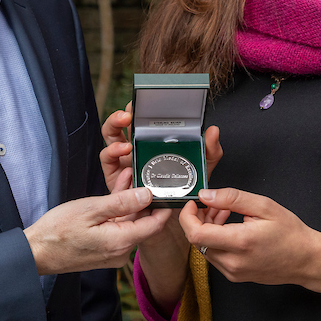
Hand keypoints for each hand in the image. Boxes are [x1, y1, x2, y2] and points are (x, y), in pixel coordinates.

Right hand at [25, 188, 171, 275]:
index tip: (167, 187)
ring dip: (127, 204)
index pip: (155, 224)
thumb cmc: (57, 231)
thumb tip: (148, 195)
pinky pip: (118, 231)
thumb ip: (121, 202)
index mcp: (121, 242)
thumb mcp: (90, 209)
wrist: (36, 253)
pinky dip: (117, 215)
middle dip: (141, 198)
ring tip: (123, 179)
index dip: (163, 205)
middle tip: (137, 174)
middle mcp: (120, 253)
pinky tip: (110, 198)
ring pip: (129, 225)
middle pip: (142, 222)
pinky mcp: (104, 254)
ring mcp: (112, 255)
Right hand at [100, 112, 223, 195]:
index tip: (140, 102)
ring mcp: (123, 163)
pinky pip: (108, 163)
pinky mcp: (116, 178)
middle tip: (128, 114)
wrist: (174, 218)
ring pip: (109, 140)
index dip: (136, 110)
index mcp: (150, 143)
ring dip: (113, 132)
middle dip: (118, 117)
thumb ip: (210, 150)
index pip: (139, 121)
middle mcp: (134, 150)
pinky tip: (124, 154)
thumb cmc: (185, 190)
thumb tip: (213, 130)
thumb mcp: (201, 167)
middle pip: (118, 127)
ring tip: (126, 137)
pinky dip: (113, 154)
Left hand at [180, 188, 320, 304]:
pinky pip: (215, 256)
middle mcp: (233, 262)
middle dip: (199, 219)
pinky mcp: (234, 276)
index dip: (187, 216)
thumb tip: (205, 195)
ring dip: (207, 229)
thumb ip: (231, 198)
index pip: (196, 234)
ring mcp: (233, 272)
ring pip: (204, 248)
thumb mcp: (263, 206)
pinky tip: (230, 229)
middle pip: (197, 241)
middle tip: (215, 205)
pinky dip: (216, 241)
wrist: (306, 260)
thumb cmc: (289, 232)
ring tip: (225, 214)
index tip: (193, 203)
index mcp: (240, 242)